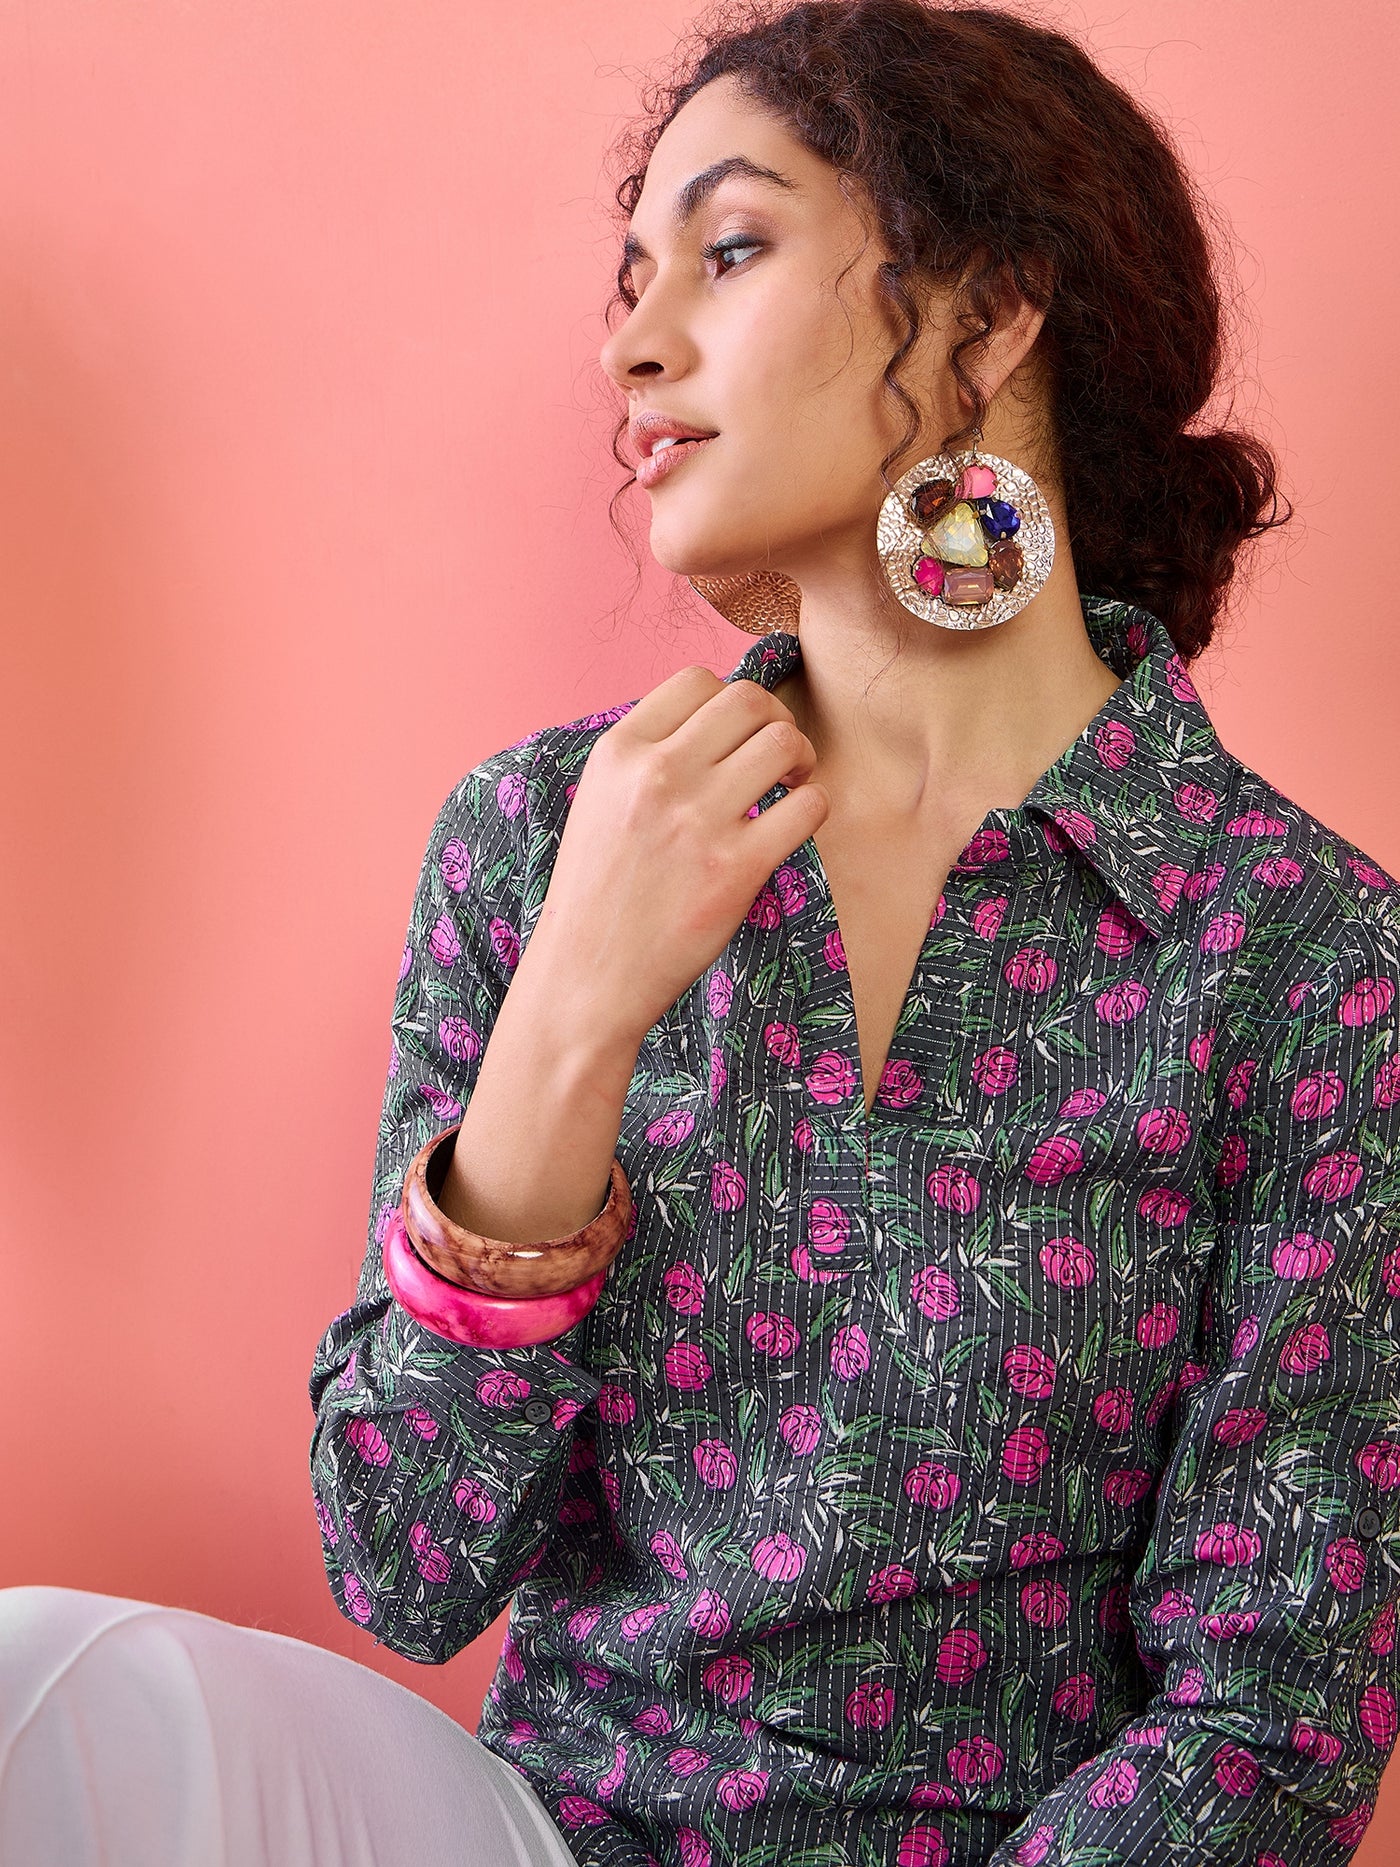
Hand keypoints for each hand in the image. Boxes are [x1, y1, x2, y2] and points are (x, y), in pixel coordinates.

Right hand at [521, 664, 829, 1046]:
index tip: (737, 735)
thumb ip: (645, 756)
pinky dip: (813, 807)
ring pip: (785, 743)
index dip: (730, 702)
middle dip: (776, 720)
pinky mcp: (735, 870)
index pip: (696, 680)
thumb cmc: (597, 893)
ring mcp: (697, 821)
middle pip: (748, 700)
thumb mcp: (598, 801)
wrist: (585, 977)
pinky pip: (807, 806)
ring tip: (790, 786)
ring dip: (801, 758)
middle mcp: (657, 775)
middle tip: (778, 758)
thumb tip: (711, 720)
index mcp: (619, 752)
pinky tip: (792, 826)